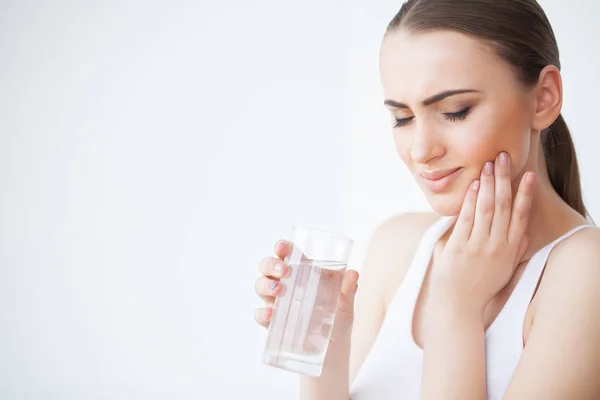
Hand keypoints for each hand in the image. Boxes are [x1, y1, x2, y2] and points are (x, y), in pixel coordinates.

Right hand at [254, 240, 359, 342]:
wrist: (334, 351)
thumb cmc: (338, 319)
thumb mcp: (346, 304)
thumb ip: (348, 290)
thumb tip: (353, 274)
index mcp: (301, 273)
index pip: (287, 254)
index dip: (282, 247)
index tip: (282, 246)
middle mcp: (285, 284)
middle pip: (267, 267)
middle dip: (271, 265)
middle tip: (284, 271)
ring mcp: (277, 303)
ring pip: (260, 286)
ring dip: (265, 285)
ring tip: (278, 290)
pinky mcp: (273, 324)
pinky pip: (260, 315)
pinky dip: (261, 313)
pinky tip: (269, 314)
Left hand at [429, 152, 535, 316]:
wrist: (457, 306)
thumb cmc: (480, 287)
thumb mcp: (505, 271)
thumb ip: (516, 252)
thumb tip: (525, 235)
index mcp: (509, 251)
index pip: (520, 216)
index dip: (525, 194)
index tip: (528, 175)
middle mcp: (496, 246)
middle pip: (503, 206)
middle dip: (504, 179)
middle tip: (503, 157)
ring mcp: (478, 247)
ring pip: (486, 209)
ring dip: (488, 184)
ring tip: (488, 165)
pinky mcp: (459, 248)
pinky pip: (467, 219)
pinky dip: (471, 200)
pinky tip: (473, 185)